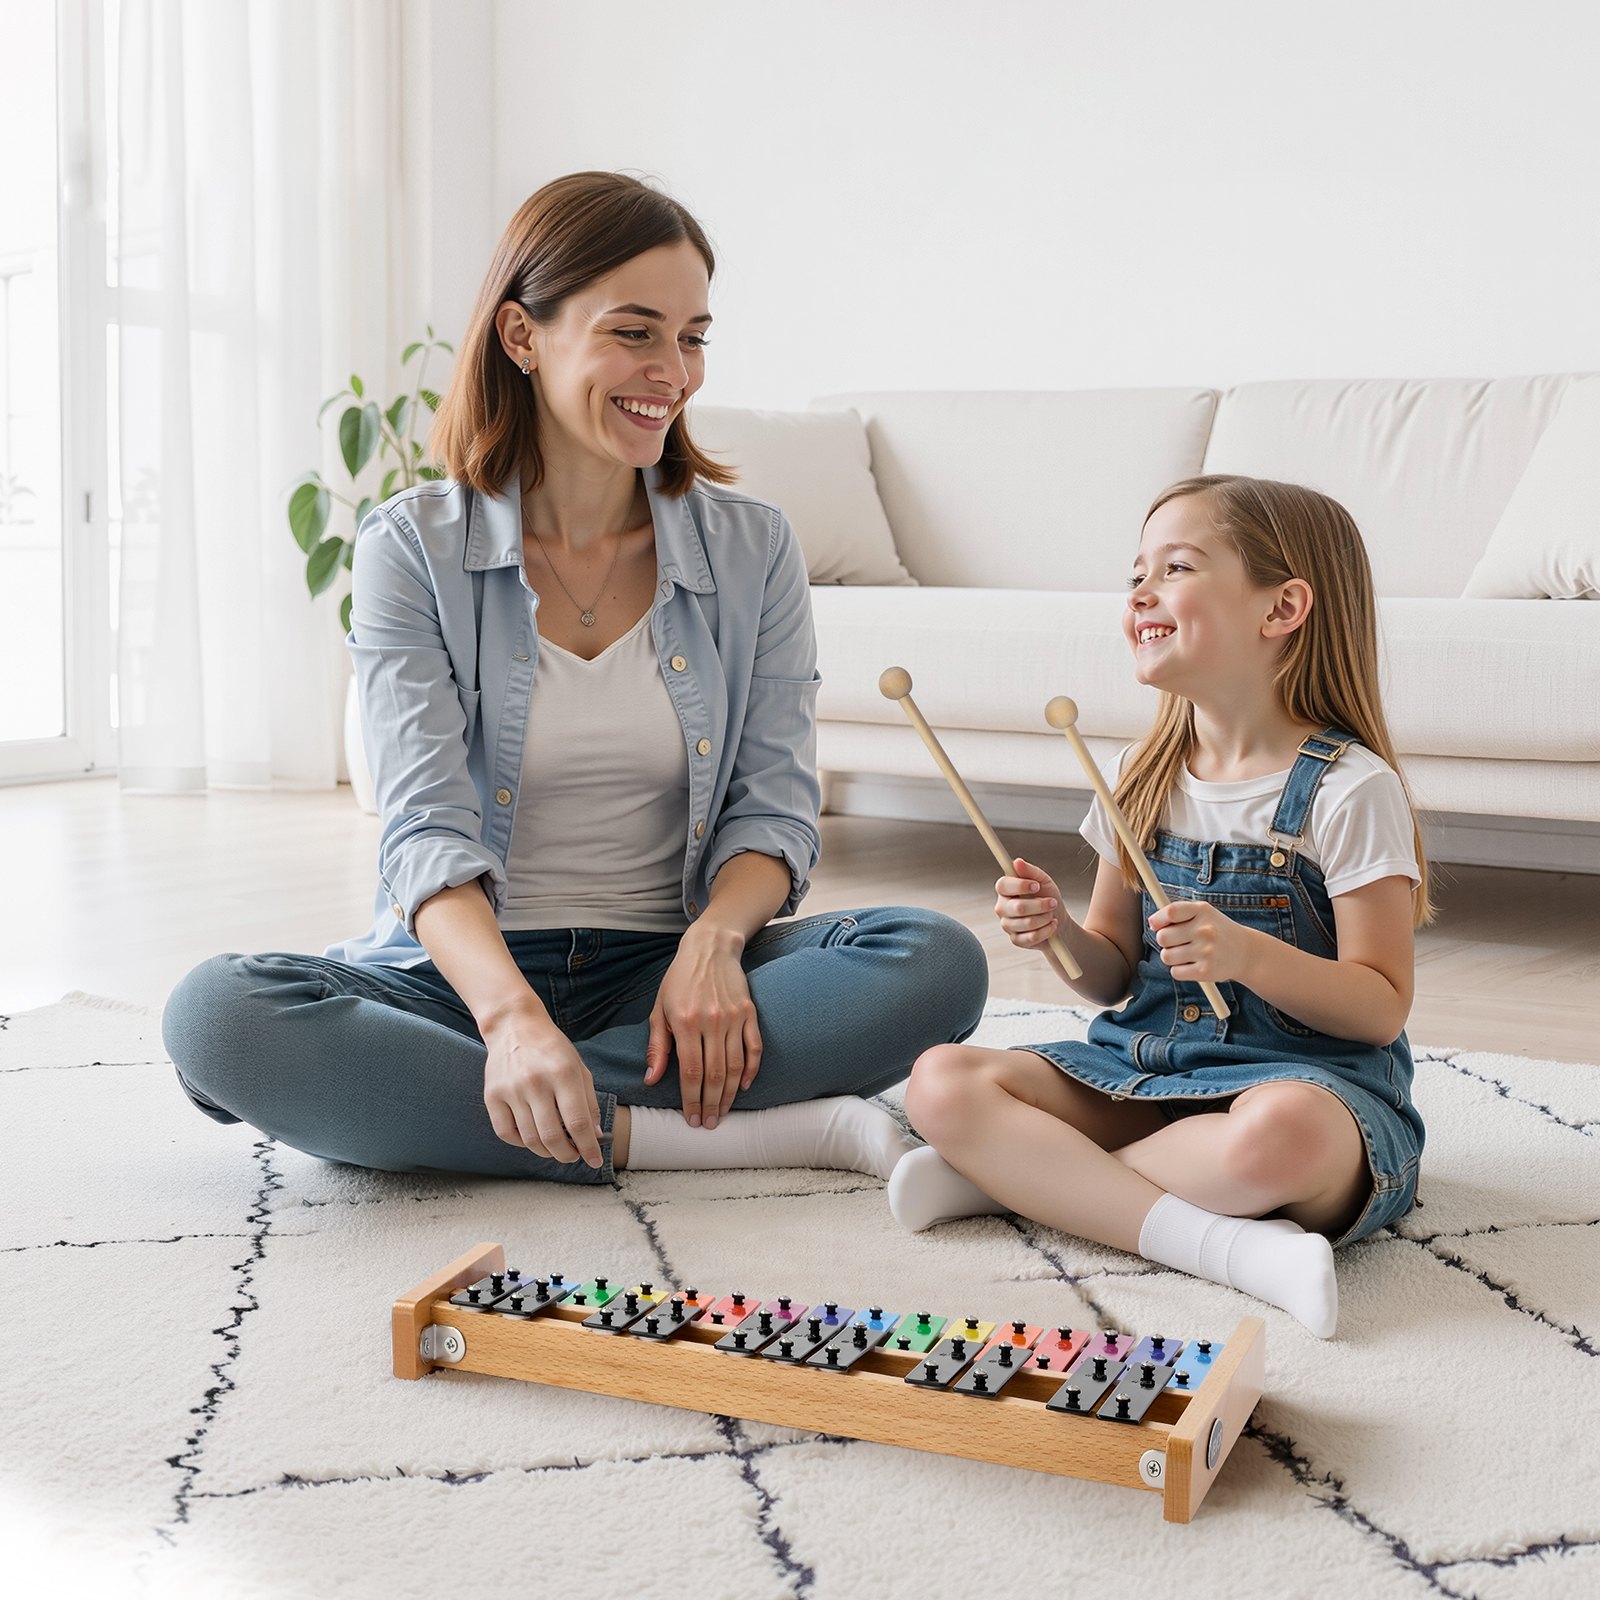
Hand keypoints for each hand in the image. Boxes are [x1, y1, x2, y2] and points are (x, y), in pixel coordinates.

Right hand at [482, 1010, 604, 1166]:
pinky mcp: (492, 1095)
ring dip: (547, 1152)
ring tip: (556, 1149)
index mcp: (563, 1073)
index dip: (588, 1147)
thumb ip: (588, 1101)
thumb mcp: (578, 1067)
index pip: (578, 1122)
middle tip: (574, 1156)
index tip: (594, 1160)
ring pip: (530, 1139)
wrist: (514, 1025)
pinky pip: (506, 1133)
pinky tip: (533, 1138)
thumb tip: (594, 1135)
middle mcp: (535, 1082)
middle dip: (567, 1155)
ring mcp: (511, 1090)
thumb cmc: (551, 1047)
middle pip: (552, 1137)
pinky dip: (522, 1144)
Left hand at [645, 927, 761, 1128]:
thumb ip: (657, 1046)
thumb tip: (652, 1079)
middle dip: (711, 1105)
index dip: (692, 1100)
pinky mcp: (749, 1013)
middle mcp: (711, 1022)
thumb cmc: (679, 979)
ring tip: (723, 1113)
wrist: (709, 948)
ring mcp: (733, 1018)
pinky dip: (751, 1070)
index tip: (691, 1119)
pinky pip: (754, 1048)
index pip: (691, 1072)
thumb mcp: (659, 1009)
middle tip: (708, 1124)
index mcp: (686, 1023)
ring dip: (729, 1094)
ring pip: (735, 1066)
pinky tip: (743, 1086)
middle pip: (714, 1075)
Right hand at [995, 856, 1064, 951]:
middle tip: (1052, 902)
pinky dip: (1046, 930)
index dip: (1020, 886)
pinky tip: (1052, 925)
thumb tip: (1017, 862)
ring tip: (1052, 914)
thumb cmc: (1048, 897)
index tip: (1037, 886)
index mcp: (1005, 890)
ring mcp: (1007, 925)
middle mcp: (1002, 908)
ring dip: (1045, 918)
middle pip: (1017, 908)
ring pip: (1027, 923)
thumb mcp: (1043, 881)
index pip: (1003, 885)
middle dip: (1040, 905)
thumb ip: (1030, 871)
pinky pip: (1031, 937)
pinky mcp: (1016, 940)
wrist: (1058, 921)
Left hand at [1147, 900, 1254, 984]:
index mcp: (1203, 911)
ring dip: (1172, 956)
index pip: (1170, 912)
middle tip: (1178, 942)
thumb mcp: (1203, 913)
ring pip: (1166, 956)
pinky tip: (1193, 964)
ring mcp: (1206, 951)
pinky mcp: (1206, 971)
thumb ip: (1178, 913)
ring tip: (1188, 953)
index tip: (1156, 925)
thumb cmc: (1217, 931)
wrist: (1246, 953)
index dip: (1158, 919)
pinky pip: (1175, 972)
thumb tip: (1152, 923)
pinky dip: (1180, 970)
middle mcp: (1205, 930)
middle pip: (1163, 937)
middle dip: (1165, 941)